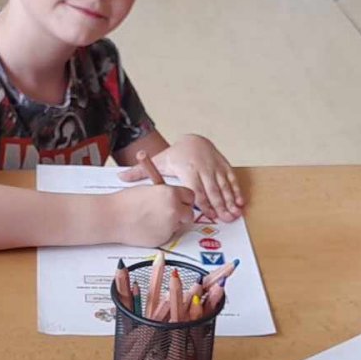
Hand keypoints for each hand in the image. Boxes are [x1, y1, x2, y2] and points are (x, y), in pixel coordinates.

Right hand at [109, 184, 195, 246]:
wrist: (113, 217)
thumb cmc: (126, 202)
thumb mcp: (149, 189)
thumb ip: (165, 194)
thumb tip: (174, 198)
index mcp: (171, 193)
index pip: (190, 196)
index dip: (184, 200)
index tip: (180, 202)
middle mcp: (174, 209)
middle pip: (189, 213)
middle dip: (182, 214)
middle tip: (171, 213)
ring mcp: (170, 225)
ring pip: (180, 226)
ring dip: (173, 224)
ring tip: (154, 220)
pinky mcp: (164, 238)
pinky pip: (169, 235)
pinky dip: (162, 232)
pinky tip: (148, 227)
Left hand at [118, 134, 243, 222]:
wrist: (194, 140)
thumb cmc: (175, 155)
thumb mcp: (158, 162)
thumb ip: (140, 171)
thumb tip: (120, 177)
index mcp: (187, 168)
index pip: (196, 188)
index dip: (203, 202)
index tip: (207, 215)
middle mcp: (203, 167)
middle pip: (212, 189)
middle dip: (220, 206)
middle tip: (226, 219)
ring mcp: (215, 166)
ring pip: (223, 186)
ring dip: (230, 201)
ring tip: (235, 214)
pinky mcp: (223, 166)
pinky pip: (231, 180)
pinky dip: (236, 191)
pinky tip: (240, 203)